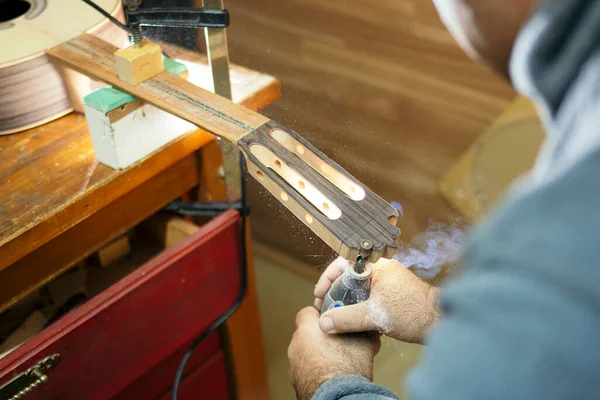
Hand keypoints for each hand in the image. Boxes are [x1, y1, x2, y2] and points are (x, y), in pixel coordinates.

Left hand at [288, 306, 380, 399]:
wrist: (337, 397)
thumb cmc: (346, 369)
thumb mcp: (365, 342)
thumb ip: (363, 330)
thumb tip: (370, 328)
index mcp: (307, 328)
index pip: (307, 312)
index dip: (321, 315)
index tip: (332, 320)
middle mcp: (296, 344)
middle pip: (306, 333)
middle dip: (321, 336)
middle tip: (337, 342)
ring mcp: (294, 364)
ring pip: (306, 352)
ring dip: (317, 354)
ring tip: (336, 361)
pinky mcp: (296, 380)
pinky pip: (306, 369)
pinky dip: (315, 369)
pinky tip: (330, 373)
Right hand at [314, 257, 439, 343]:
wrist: (441, 322)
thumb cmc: (414, 313)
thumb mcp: (375, 316)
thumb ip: (347, 319)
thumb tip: (324, 323)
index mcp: (377, 265)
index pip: (342, 263)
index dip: (327, 278)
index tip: (319, 295)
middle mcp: (381, 268)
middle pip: (348, 275)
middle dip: (334, 291)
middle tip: (325, 308)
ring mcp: (387, 280)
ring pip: (357, 286)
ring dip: (346, 299)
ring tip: (335, 315)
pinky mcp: (391, 292)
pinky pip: (367, 294)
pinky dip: (357, 304)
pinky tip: (352, 318)